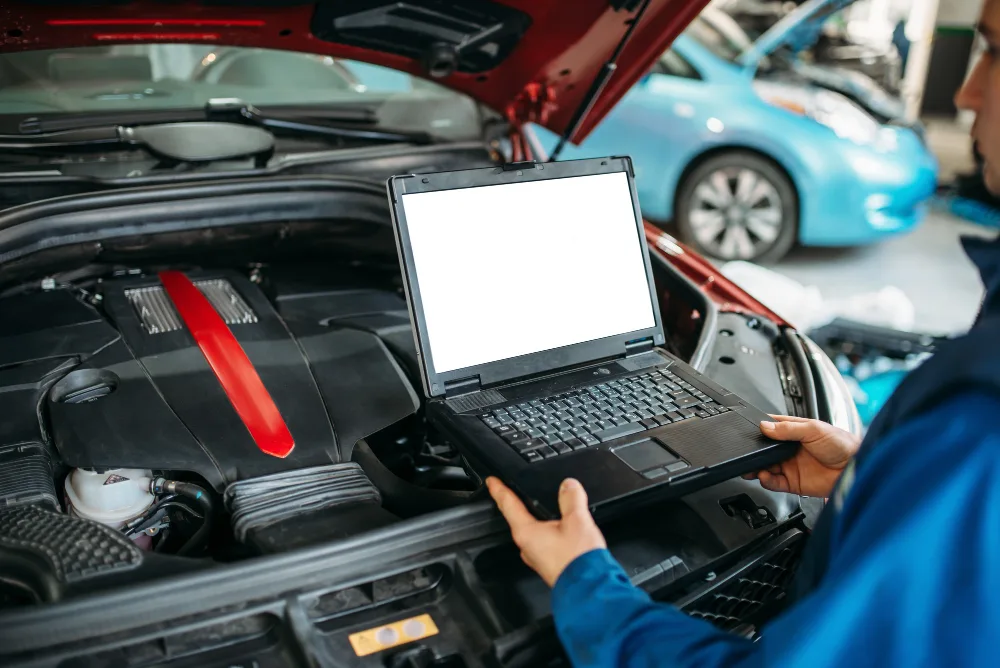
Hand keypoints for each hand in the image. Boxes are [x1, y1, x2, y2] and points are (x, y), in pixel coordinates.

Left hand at [486, 476, 606, 586]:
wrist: (589, 590)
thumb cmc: (578, 561)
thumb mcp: (577, 521)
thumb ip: (571, 499)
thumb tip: (568, 485)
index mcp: (527, 533)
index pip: (508, 505)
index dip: (499, 490)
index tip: (491, 481)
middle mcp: (527, 546)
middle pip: (516, 518)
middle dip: (515, 504)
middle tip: (510, 491)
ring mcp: (537, 557)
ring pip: (531, 531)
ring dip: (532, 518)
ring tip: (535, 507)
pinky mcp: (549, 564)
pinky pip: (543, 541)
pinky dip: (545, 530)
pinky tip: (556, 529)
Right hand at [746, 415, 860, 497]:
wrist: (855, 468)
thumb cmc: (842, 445)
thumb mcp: (814, 429)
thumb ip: (788, 428)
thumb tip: (766, 426)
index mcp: (794, 432)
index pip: (771, 429)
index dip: (760, 430)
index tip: (750, 433)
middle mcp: (790, 449)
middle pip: (764, 451)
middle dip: (754, 453)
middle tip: (747, 454)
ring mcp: (790, 466)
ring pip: (765, 467)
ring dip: (756, 468)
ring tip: (753, 467)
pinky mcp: (793, 483)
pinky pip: (774, 483)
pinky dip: (766, 481)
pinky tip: (765, 476)